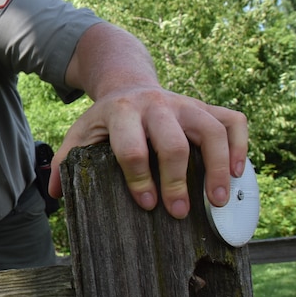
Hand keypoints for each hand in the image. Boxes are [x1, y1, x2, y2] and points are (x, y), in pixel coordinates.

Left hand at [47, 86, 247, 218]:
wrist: (127, 84)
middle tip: (177, 212)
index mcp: (120, 113)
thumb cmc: (105, 120)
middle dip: (176, 180)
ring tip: (217, 201)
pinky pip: (233, 120)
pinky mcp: (205, 106)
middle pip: (172, 143)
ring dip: (216, 167)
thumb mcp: (81, 134)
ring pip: (210, 130)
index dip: (139, 178)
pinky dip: (240, 145)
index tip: (147, 205)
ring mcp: (184, 104)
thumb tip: (55, 194)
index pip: (131, 148)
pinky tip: (236, 173)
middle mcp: (155, 105)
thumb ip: (67, 161)